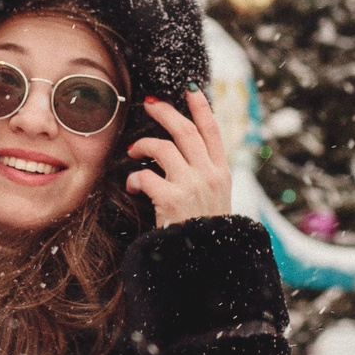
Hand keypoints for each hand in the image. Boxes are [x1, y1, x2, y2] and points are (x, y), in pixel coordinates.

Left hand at [127, 90, 232, 227]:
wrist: (206, 264)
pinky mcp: (172, 199)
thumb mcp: (216, 200)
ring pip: (164, 147)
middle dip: (165, 112)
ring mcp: (192, 186)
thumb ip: (205, 176)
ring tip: (133, 152)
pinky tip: (133, 187)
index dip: (201, 107)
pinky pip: (145, 176)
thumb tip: (185, 153)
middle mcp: (210, 175)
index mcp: (222, 173)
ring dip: (143, 146)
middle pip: (185, 131)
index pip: (213, 131)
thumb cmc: (204, 234)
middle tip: (149, 105)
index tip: (190, 89)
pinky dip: (134, 179)